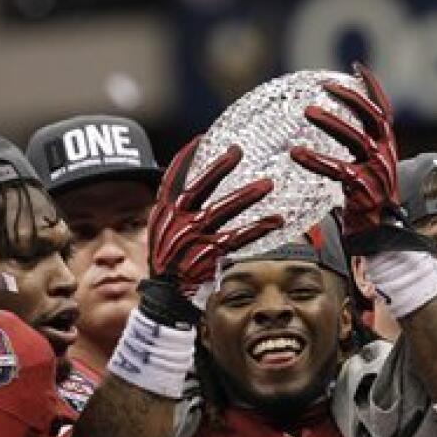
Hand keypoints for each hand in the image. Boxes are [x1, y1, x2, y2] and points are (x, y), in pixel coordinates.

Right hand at [149, 138, 282, 294]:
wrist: (165, 297)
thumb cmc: (167, 262)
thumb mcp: (160, 232)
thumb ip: (173, 210)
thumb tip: (187, 186)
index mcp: (164, 214)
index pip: (172, 179)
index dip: (186, 157)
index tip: (202, 138)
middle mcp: (177, 223)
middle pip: (198, 188)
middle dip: (218, 168)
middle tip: (237, 151)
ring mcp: (193, 239)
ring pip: (222, 211)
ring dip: (245, 196)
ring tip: (267, 184)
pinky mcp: (210, 255)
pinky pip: (238, 238)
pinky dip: (258, 228)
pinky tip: (276, 220)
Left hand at [290, 62, 397, 239]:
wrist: (379, 242)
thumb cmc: (365, 211)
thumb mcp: (364, 177)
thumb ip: (354, 156)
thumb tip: (325, 139)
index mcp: (388, 149)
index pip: (385, 110)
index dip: (372, 86)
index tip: (355, 67)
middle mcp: (387, 156)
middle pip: (374, 116)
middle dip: (351, 96)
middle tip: (326, 85)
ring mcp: (377, 172)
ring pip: (356, 138)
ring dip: (332, 121)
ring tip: (307, 111)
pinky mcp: (363, 189)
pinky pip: (337, 169)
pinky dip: (315, 159)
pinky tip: (296, 153)